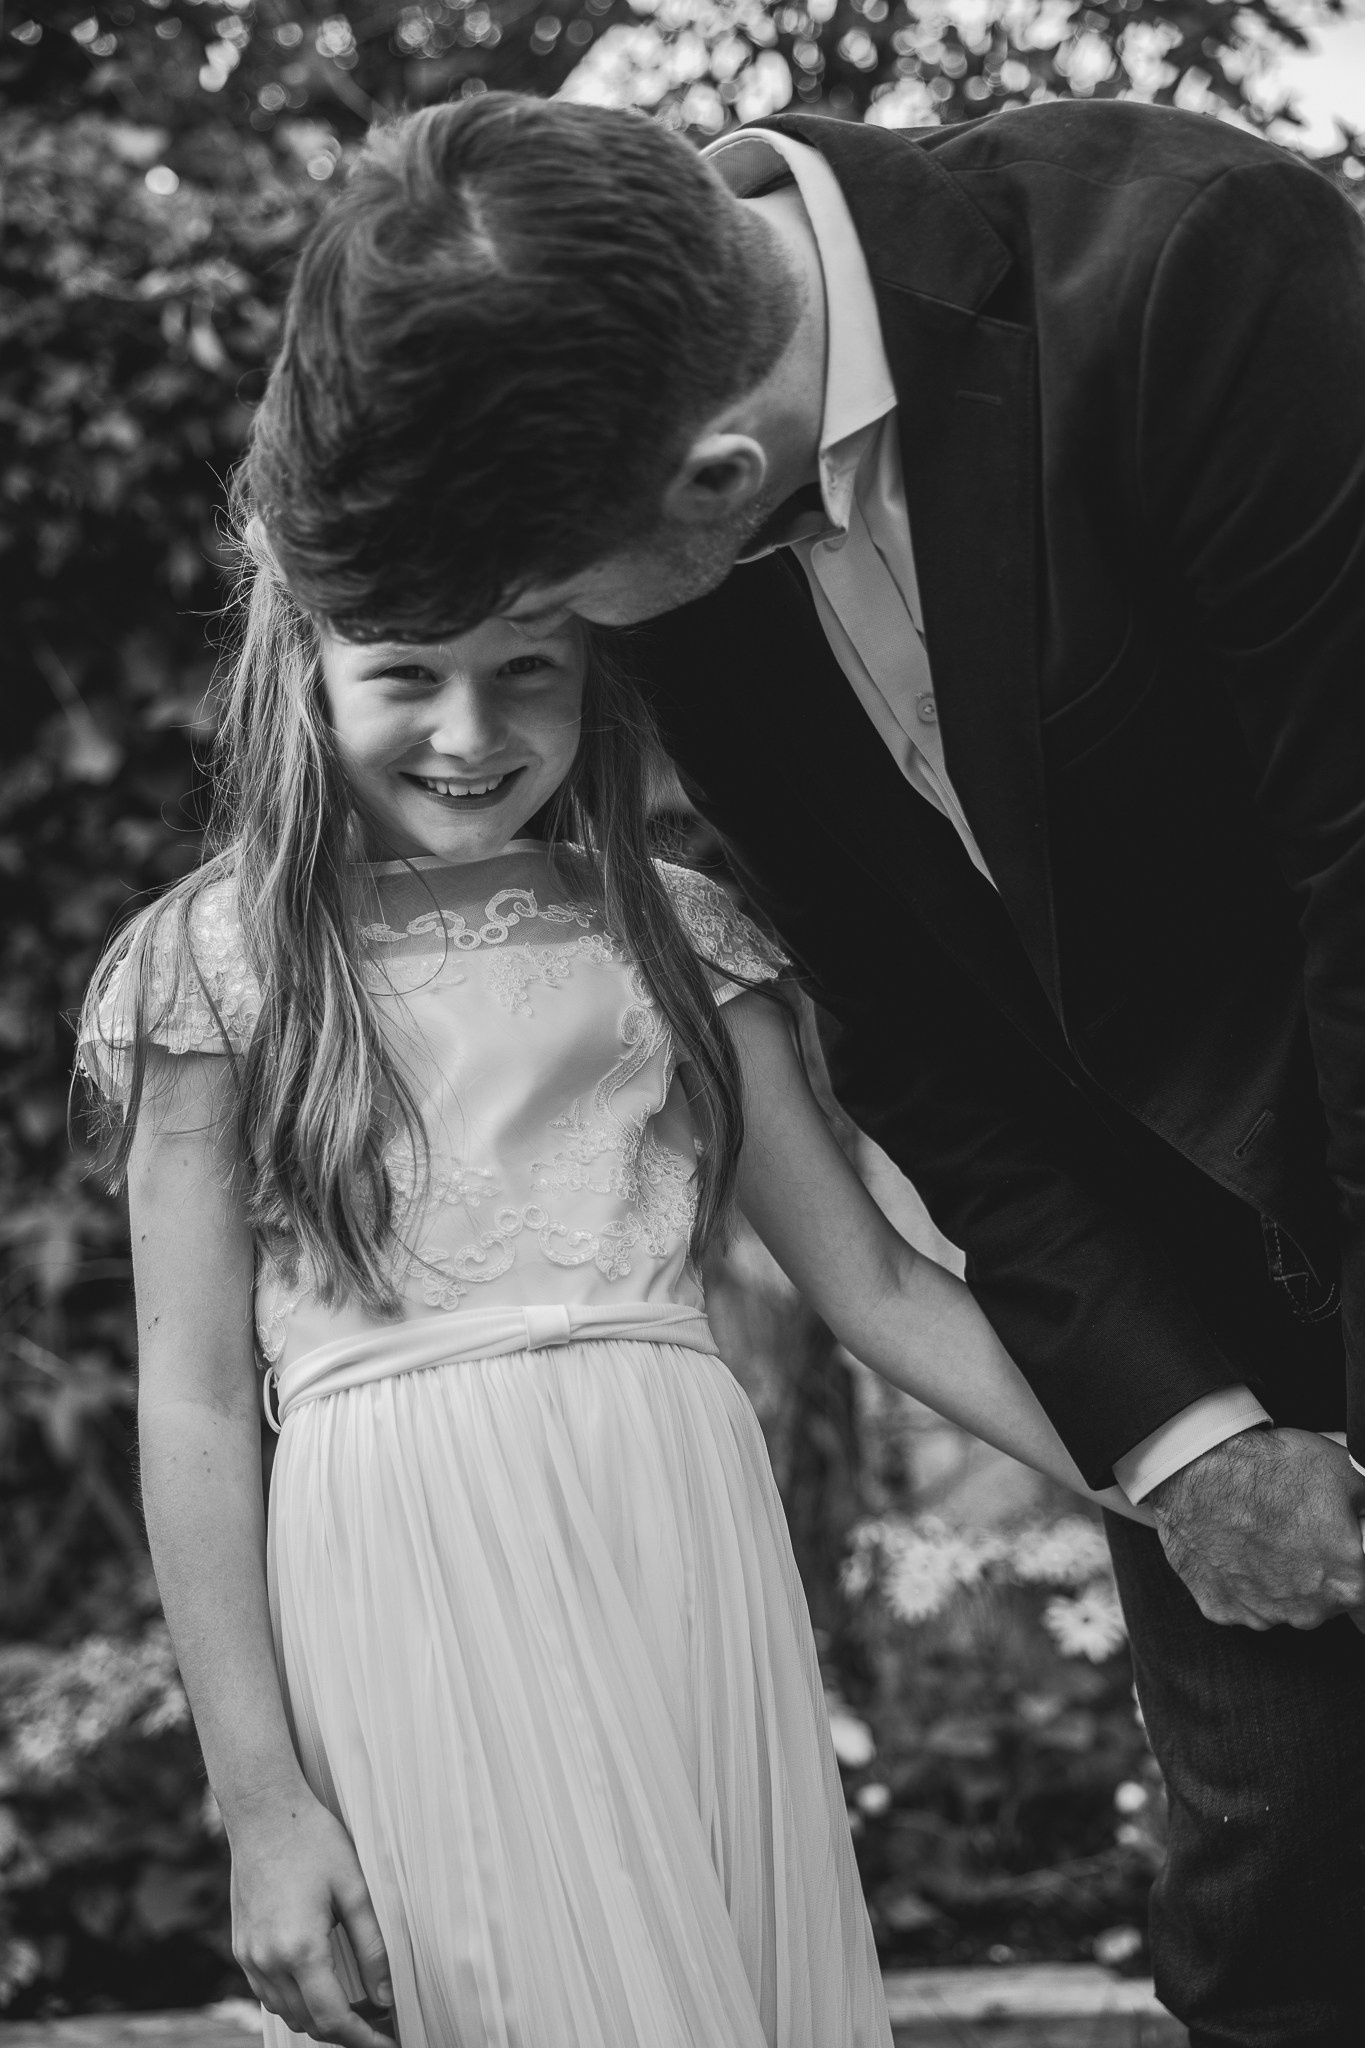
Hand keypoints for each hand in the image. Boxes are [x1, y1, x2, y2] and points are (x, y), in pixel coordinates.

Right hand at [227, 1787, 395, 2045]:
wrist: (264, 1813)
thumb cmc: (313, 1840)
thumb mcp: (354, 1889)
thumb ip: (372, 1947)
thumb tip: (386, 1997)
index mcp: (301, 1949)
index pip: (334, 2020)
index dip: (364, 2040)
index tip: (388, 2044)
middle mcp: (269, 1961)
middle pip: (310, 2024)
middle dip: (345, 2032)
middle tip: (379, 2024)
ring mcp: (250, 1957)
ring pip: (287, 2014)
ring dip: (320, 2019)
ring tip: (354, 2008)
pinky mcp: (241, 1947)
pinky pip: (269, 1994)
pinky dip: (295, 2001)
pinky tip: (318, 1985)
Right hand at [1148, 1427, 1364, 1632]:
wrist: (1197, 1467)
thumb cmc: (1270, 1468)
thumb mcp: (1344, 1470)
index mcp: (1348, 1582)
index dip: (1350, 1564)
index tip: (1334, 1547)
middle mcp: (1308, 1611)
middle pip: (1323, 1601)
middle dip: (1315, 1571)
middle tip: (1295, 1532)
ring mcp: (1262, 1614)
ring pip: (1281, 1605)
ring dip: (1276, 1579)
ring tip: (1259, 1535)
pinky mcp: (1221, 1609)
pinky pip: (1239, 1604)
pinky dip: (1238, 1582)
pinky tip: (1233, 1548)